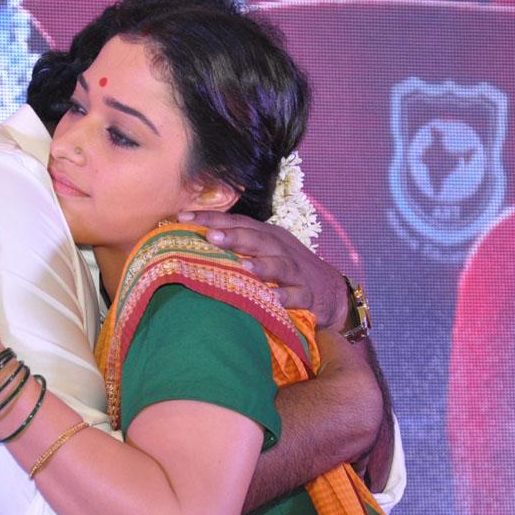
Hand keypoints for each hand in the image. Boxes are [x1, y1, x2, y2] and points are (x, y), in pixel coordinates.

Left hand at [179, 210, 349, 330]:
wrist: (332, 292)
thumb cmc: (287, 270)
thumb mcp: (263, 252)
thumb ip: (234, 247)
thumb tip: (192, 243)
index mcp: (266, 236)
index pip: (237, 222)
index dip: (211, 218)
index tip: (182, 217)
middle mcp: (280, 249)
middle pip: (257, 238)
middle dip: (234, 236)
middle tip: (210, 236)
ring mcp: (296, 272)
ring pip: (279, 265)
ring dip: (261, 265)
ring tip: (243, 267)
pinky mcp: (308, 295)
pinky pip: (296, 295)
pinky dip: (285, 296)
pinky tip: (272, 298)